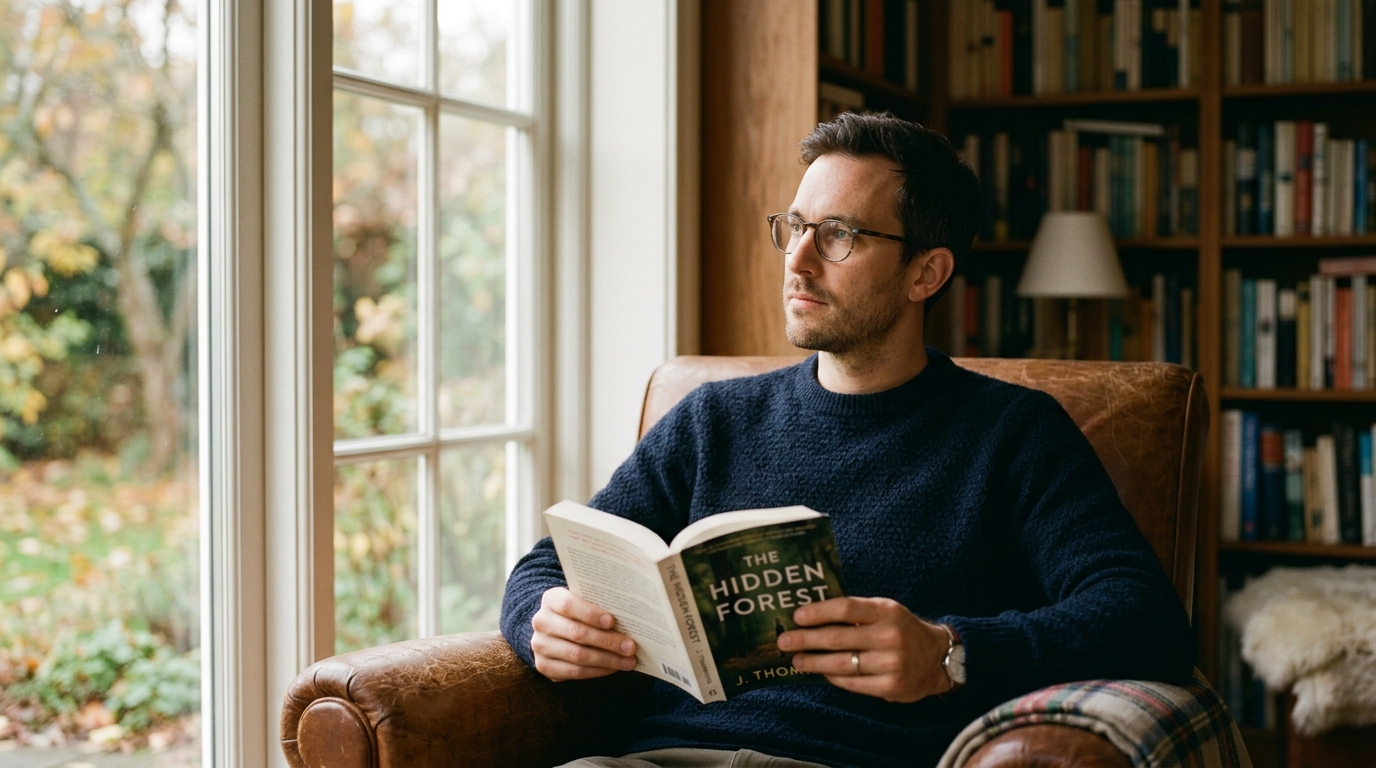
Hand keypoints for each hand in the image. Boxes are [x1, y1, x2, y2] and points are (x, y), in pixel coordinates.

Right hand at [530, 587, 637, 681]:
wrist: (555, 629)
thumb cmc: (579, 612)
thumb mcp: (585, 601)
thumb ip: (600, 603)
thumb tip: (632, 614)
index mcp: (551, 599)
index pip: (568, 605)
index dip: (590, 614)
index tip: (612, 621)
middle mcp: (541, 622)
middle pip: (577, 633)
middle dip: (607, 641)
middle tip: (630, 647)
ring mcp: (540, 645)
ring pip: (577, 655)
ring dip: (607, 660)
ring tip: (628, 661)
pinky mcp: (543, 666)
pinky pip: (574, 672)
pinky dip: (597, 671)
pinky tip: (613, 668)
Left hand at [777, 596, 951, 702]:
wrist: (937, 658)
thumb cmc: (901, 629)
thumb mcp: (885, 611)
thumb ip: (856, 611)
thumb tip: (812, 613)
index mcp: (886, 611)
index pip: (846, 608)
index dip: (818, 612)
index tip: (797, 616)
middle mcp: (890, 636)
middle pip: (837, 638)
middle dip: (806, 640)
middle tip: (784, 641)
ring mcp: (891, 663)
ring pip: (841, 663)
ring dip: (814, 662)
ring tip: (796, 661)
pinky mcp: (890, 686)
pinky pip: (852, 682)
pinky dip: (833, 677)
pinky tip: (821, 673)